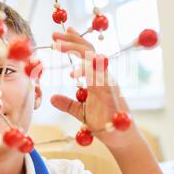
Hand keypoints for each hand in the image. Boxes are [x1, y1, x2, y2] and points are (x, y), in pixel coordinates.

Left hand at [50, 28, 135, 149]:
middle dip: (71, 40)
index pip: (86, 54)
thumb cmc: (104, 124)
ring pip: (94, 60)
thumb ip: (68, 104)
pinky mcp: (112, 96)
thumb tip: (52, 98)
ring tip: (59, 47)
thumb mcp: (81, 112)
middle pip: (89, 51)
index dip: (74, 41)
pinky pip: (100, 80)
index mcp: (98, 77)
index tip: (59, 34)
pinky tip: (73, 73)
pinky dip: (87, 73)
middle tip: (54, 35)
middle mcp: (104, 77)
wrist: (121, 139)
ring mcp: (109, 84)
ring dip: (76, 51)